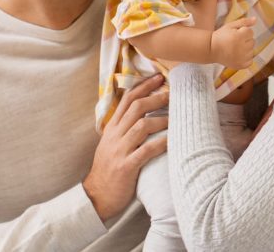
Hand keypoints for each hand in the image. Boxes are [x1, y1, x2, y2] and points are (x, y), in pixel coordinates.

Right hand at [83, 74, 168, 220]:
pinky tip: (172, 140)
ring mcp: (120, 150)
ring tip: (176, 117)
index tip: (159, 77)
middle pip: (136, 108)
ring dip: (161, 119)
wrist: (96, 196)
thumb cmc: (108, 169)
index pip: (126, 99)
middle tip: (172, 92)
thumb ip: (123, 128)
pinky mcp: (126, 166)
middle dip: (156, 97)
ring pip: (142, 126)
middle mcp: (115, 135)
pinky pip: (146, 151)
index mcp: (112, 128)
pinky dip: (161, 143)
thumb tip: (142, 113)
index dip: (143, 86)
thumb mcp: (110, 144)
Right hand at [210, 17, 256, 68]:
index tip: (234, 34)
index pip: (250, 32)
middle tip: (234, 41)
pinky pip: (250, 60)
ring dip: (246, 49)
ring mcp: (241, 58)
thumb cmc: (221, 35)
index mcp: (238, 37)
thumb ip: (244, 22)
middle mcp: (241, 48)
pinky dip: (245, 58)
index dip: (243, 31)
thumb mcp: (230, 26)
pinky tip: (237, 55)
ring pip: (252, 51)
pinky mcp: (240, 65)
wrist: (211, 49)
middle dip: (245, 40)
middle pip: (252, 41)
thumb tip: (255, 19)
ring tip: (235, 48)